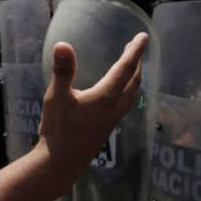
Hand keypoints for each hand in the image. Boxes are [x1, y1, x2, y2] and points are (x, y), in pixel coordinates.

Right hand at [35, 33, 144, 193]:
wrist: (61, 163)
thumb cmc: (58, 130)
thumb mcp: (56, 97)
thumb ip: (62, 71)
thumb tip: (62, 45)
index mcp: (106, 97)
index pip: (125, 68)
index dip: (135, 51)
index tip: (143, 36)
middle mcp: (114, 107)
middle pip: (133, 81)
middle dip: (137, 62)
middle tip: (136, 46)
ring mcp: (112, 120)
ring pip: (132, 94)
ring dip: (135, 78)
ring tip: (133, 66)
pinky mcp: (107, 128)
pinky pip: (126, 104)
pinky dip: (128, 91)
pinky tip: (119, 93)